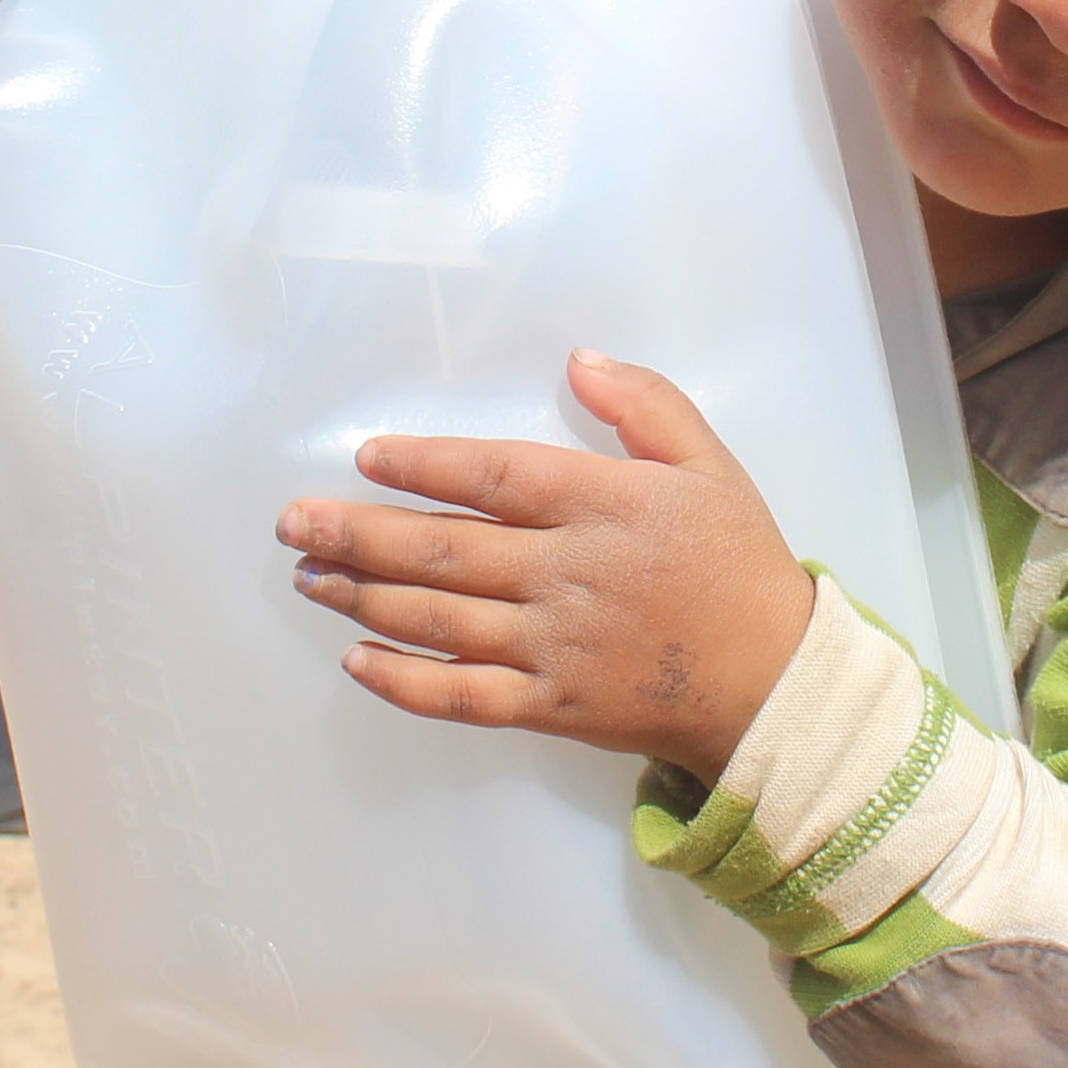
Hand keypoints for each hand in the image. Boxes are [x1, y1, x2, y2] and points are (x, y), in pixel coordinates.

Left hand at [277, 351, 815, 782]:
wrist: (774, 685)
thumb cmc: (737, 564)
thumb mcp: (708, 464)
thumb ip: (645, 404)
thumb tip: (578, 359)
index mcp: (602, 506)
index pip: (493, 476)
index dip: (424, 464)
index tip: (367, 455)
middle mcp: (565, 575)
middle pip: (442, 550)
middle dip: (357, 534)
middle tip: (294, 522)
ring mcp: (552, 648)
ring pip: (437, 620)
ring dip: (362, 597)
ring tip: (306, 576)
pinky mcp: (550, 709)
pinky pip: (461, 698)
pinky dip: (403, 682)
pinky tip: (357, 660)